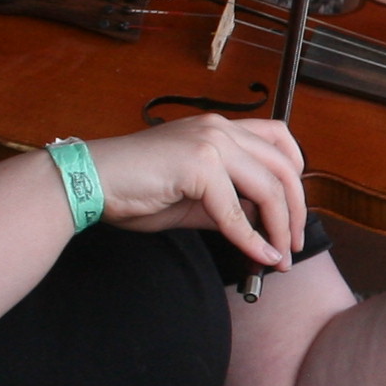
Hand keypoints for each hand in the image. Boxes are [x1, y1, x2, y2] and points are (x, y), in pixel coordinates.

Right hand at [94, 113, 308, 269]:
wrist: (88, 182)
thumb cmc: (133, 188)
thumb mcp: (192, 196)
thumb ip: (229, 204)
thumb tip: (261, 227)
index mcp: (219, 128)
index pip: (280, 141)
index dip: (296, 178)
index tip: (295, 213)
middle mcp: (220, 128)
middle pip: (283, 168)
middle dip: (296, 211)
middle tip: (294, 244)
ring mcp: (211, 143)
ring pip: (269, 189)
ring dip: (281, 228)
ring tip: (281, 256)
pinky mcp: (199, 165)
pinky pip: (236, 212)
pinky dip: (252, 240)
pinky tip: (259, 257)